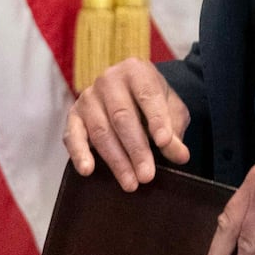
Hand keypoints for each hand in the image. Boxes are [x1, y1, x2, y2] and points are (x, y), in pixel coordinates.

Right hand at [62, 57, 189, 189]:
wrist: (130, 92)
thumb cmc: (153, 102)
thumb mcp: (171, 110)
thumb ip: (175, 131)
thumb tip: (181, 156)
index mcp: (137, 71)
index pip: (148, 96)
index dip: (156, 120)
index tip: (164, 143)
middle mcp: (109, 80)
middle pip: (122, 117)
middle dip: (136, 149)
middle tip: (147, 176)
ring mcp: (88, 97)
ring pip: (101, 131)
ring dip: (116, 160)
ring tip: (131, 183)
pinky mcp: (74, 115)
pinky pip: (73, 135)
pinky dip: (79, 153)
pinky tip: (87, 170)